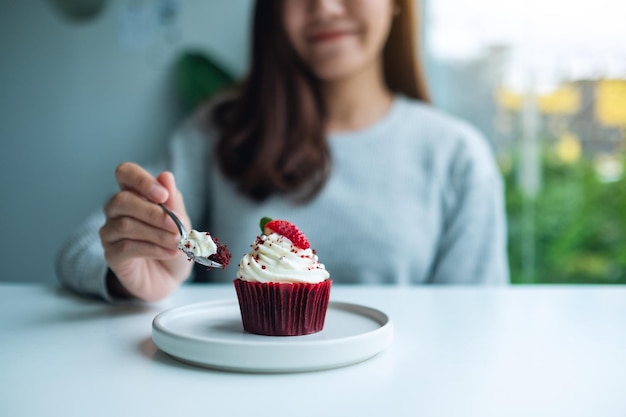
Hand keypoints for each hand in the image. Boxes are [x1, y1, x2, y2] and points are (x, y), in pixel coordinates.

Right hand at [99, 162, 193, 300]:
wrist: (172, 276)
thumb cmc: (174, 242)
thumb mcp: (181, 220)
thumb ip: (172, 200)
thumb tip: (165, 176)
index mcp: (135, 193)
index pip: (125, 173)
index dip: (141, 180)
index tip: (163, 195)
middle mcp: (117, 210)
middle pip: (121, 200)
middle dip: (153, 213)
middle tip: (176, 226)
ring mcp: (111, 233)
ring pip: (125, 225)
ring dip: (156, 233)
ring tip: (178, 242)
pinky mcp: (112, 255)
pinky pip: (126, 247)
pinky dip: (153, 249)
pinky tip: (170, 252)